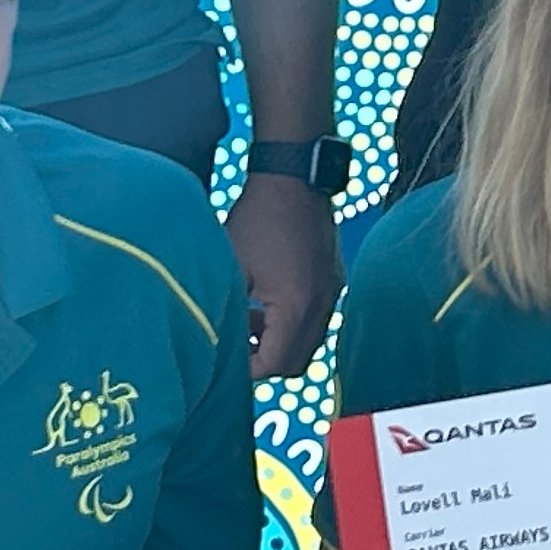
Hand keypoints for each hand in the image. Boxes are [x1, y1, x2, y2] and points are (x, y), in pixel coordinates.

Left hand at [224, 174, 341, 379]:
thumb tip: (217, 344)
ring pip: (308, 342)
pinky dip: (292, 324)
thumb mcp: (232, 268)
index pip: (276, 363)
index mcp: (295, 306)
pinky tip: (266, 304)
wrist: (294, 178)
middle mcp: (321, 305)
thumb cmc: (257, 219)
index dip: (248, 370)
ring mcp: (332, 293)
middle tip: (237, 348)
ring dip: (279, 342)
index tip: (225, 363)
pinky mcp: (333, 281)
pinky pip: (315, 320)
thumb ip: (228, 312)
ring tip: (249, 323)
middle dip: (265, 362)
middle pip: (296, 362)